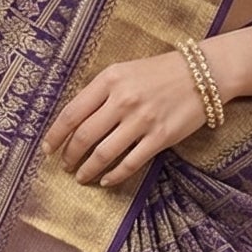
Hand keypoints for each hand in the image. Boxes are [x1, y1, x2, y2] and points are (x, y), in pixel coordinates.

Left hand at [40, 48, 212, 187]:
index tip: (47, 149)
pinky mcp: (160, 137)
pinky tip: (106, 180)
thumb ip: (101, 92)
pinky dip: (114, 175)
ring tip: (81, 176)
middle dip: (70, 155)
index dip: (56, 135)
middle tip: (65, 165)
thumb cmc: (161, 71)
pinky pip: (130, 163)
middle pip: (84, 136)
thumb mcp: (125, 71)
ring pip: (104, 153)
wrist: (204, 73)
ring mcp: (142, 120)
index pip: (72, 112)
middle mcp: (123, 99)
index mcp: (110, 79)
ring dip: (88, 169)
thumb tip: (76, 121)